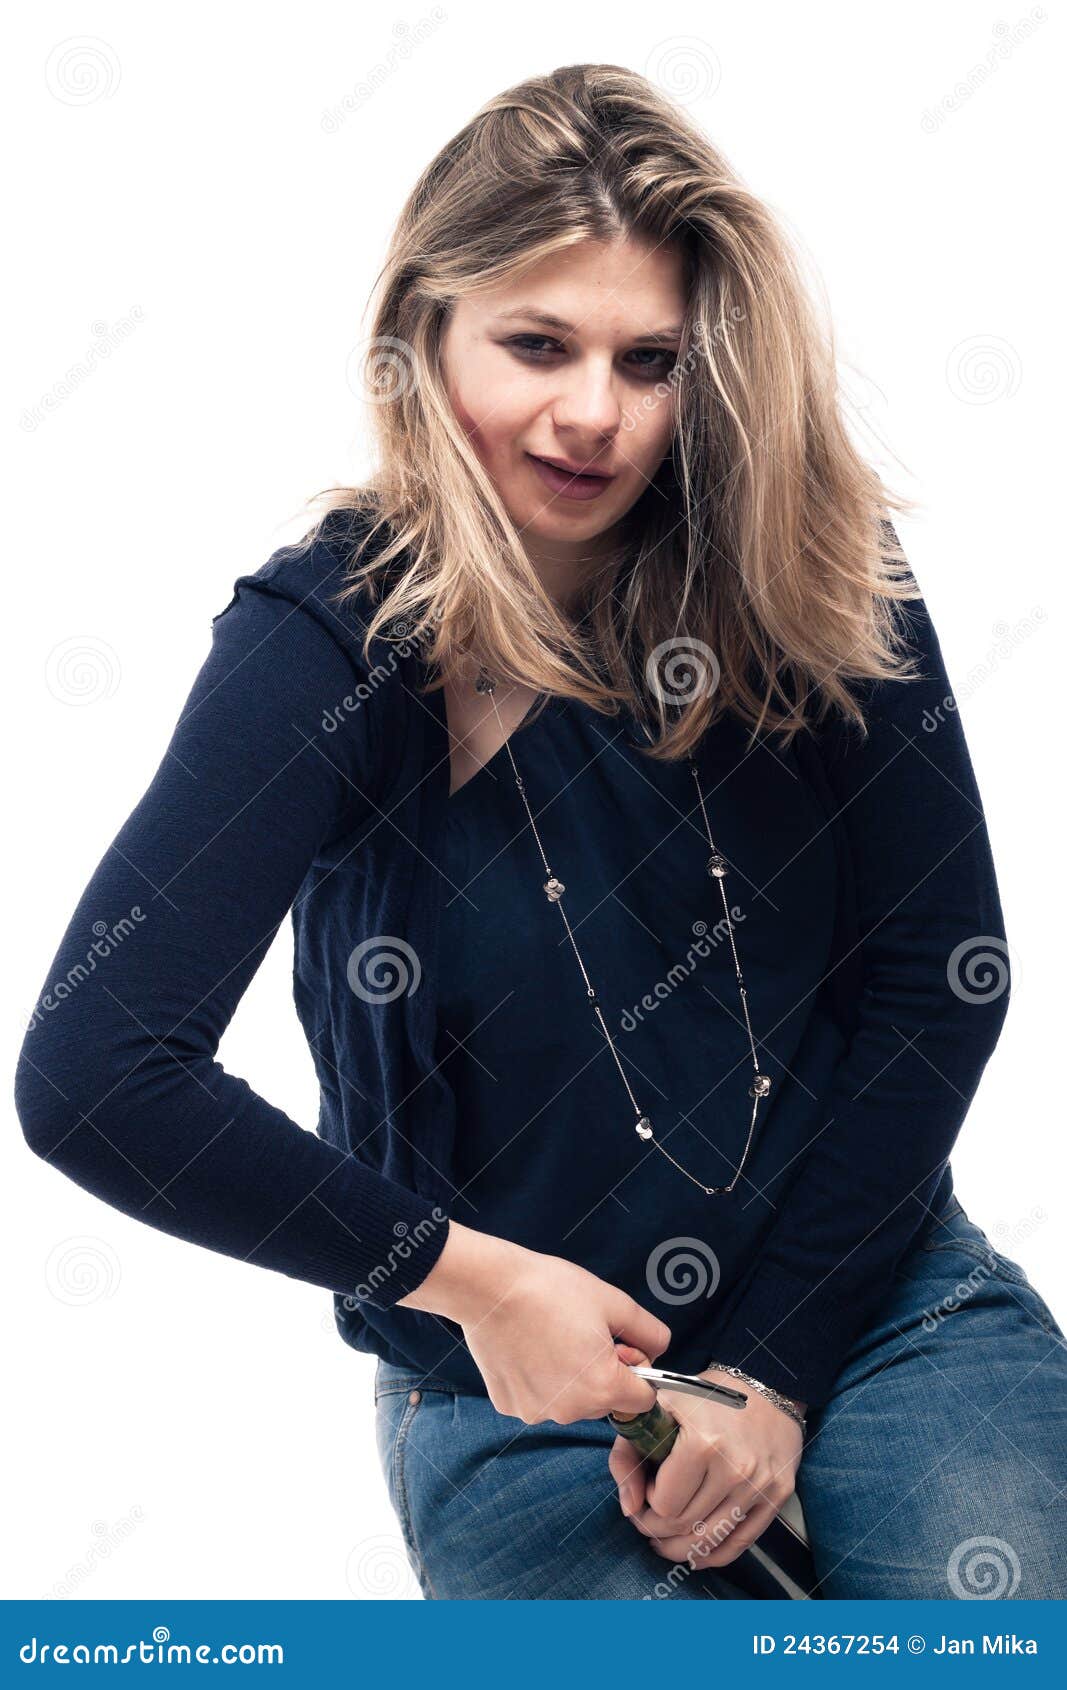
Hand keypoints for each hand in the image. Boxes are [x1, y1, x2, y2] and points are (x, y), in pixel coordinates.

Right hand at [398, 1221, 672, 1424]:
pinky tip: (527, 1347)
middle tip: (581, 1333)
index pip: (643, 1399)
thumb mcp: (613, 1301)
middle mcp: (570, 1412)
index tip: (619, 1345)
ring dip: (570, 1378)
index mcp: (603, 1388)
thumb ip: (649, 1332)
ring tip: (551, 1336)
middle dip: (602, 1373)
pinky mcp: (509, 1405)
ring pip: (570, 1401)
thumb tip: (659, 1349)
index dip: (637, 1370)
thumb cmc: (551, 1290)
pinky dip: (538, 1379)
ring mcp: (536, 1412)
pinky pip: (538, 1397)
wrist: (488, 1287)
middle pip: (605, 1401)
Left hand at [608, 1365, 804, 1569]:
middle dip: (657, 1528)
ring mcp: (759, 1485)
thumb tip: (628, 1507)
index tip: (645, 1489)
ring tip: (665, 1538)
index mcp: (703, 1442)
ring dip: (679, 1547)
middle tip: (649, 1517)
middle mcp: (735, 1467)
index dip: (646, 1503)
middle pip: (684, 1526)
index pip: (664, 1504)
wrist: (766, 1386)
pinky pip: (739, 1543)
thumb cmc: (705, 1397)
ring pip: (709, 1541)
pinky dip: (711, 1554)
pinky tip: (694, 1549)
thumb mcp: (657, 1410)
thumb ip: (628, 1454)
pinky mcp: (777, 1496)